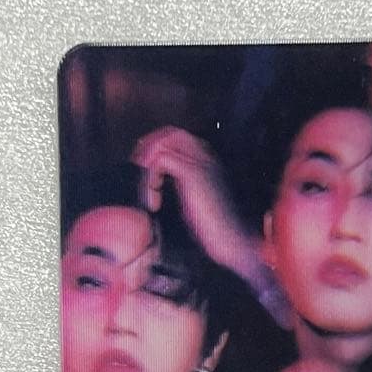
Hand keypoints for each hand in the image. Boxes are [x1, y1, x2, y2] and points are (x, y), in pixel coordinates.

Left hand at [131, 127, 256, 276]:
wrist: (231, 239)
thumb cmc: (213, 226)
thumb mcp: (191, 198)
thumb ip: (177, 183)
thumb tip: (154, 179)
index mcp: (205, 159)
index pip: (174, 137)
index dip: (154, 151)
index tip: (144, 174)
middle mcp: (203, 154)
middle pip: (167, 133)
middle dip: (147, 151)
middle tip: (140, 176)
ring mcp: (199, 161)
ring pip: (162, 143)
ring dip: (146, 166)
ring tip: (146, 190)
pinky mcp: (192, 173)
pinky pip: (160, 160)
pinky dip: (150, 180)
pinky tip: (153, 202)